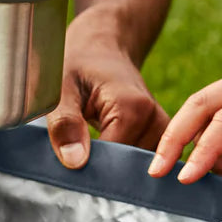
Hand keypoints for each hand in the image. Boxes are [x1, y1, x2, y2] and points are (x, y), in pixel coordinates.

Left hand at [47, 10, 167, 168]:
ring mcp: (162, 130)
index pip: (114, 162)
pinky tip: (106, 155)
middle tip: (77, 163)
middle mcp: (155, 120)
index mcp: (133, 108)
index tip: (69, 172)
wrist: (101, 49)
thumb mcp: (59, 90)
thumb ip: (64, 124)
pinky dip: (121, 165)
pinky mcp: (160, 136)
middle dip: (102, 172)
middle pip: (128, 168)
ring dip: (112, 170)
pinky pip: (141, 164)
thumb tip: (75, 162)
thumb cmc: (76, 66)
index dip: (90, 171)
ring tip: (91, 152)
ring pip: (135, 171)